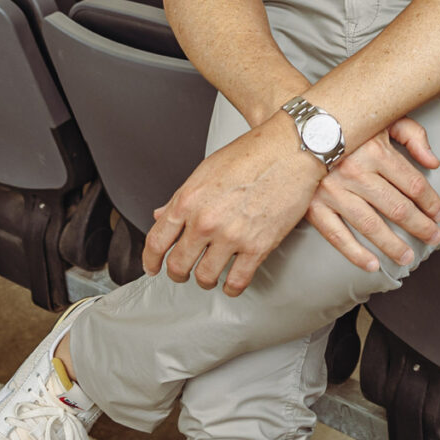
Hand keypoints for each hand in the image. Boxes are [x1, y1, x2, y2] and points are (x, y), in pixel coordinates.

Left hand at [142, 116, 326, 296]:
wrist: (289, 151)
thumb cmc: (251, 155)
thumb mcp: (206, 170)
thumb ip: (182, 197)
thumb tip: (162, 215)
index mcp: (188, 200)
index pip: (157, 241)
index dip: (150, 260)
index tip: (152, 267)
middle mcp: (206, 221)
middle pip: (178, 265)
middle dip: (177, 273)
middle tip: (182, 273)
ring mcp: (231, 236)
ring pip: (205, 277)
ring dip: (204, 281)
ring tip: (209, 276)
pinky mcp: (257, 247)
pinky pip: (237, 281)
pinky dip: (231, 288)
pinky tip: (231, 283)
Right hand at [307, 118, 439, 277]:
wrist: (297, 128)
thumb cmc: (347, 124)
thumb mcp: (383, 118)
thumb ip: (412, 135)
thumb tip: (434, 162)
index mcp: (375, 150)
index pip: (413, 184)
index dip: (431, 202)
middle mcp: (355, 172)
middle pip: (397, 208)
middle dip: (420, 226)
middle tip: (434, 238)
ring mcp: (333, 191)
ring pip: (371, 225)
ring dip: (393, 245)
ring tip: (408, 257)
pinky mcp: (313, 206)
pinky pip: (337, 235)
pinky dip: (355, 254)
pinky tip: (372, 265)